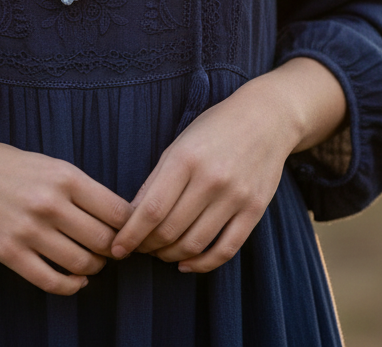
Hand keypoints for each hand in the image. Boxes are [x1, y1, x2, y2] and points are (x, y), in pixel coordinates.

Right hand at [0, 136, 133, 294]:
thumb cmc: (6, 165)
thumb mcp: (49, 163)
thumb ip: (79, 188)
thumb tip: (115, 215)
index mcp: (64, 176)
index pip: (116, 211)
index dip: (130, 226)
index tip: (130, 232)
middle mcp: (50, 203)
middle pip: (104, 240)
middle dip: (114, 250)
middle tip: (113, 250)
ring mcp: (29, 230)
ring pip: (81, 263)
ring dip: (94, 267)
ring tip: (92, 262)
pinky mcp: (9, 252)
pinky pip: (52, 281)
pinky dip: (71, 286)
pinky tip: (75, 280)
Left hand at [109, 59, 345, 272]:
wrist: (265, 119)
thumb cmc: (214, 129)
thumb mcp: (178, 145)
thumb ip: (155, 180)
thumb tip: (131, 216)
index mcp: (185, 159)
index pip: (151, 209)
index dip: (131, 235)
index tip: (116, 248)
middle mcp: (211, 179)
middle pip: (170, 230)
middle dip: (148, 246)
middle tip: (139, 248)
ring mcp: (235, 196)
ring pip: (195, 244)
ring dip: (171, 256)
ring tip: (160, 253)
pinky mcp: (255, 210)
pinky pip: (226, 249)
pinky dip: (203, 263)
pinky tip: (187, 263)